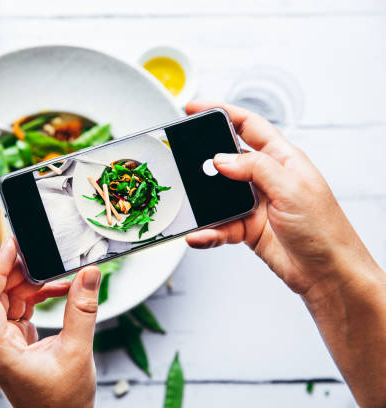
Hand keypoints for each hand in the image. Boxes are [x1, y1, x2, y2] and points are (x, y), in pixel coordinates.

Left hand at [0, 237, 100, 407]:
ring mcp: (3, 342)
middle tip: (40, 253)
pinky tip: (59, 290)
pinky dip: (38, 296)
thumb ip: (82, 311)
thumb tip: (89, 275)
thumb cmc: (62, 402)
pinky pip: (20, 308)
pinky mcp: (15, 341)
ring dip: (32, 283)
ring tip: (59, 275)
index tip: (10, 246)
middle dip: (18, 271)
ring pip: (9, 299)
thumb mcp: (76, 353)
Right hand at [184, 101, 377, 299]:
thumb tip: (221, 159)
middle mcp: (267, 178)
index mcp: (282, 159)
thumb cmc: (325, 231)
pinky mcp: (247, 228)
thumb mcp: (292, 188)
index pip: (248, 125)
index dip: (222, 112)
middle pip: (227, 158)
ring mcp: (255, 204)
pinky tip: (202, 234)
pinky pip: (219, 226)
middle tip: (181, 157)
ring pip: (218, 195)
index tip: (195, 108)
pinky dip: (208, 231)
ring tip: (190, 204)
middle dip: (204, 158)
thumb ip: (255, 168)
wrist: (328, 274)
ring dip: (203, 202)